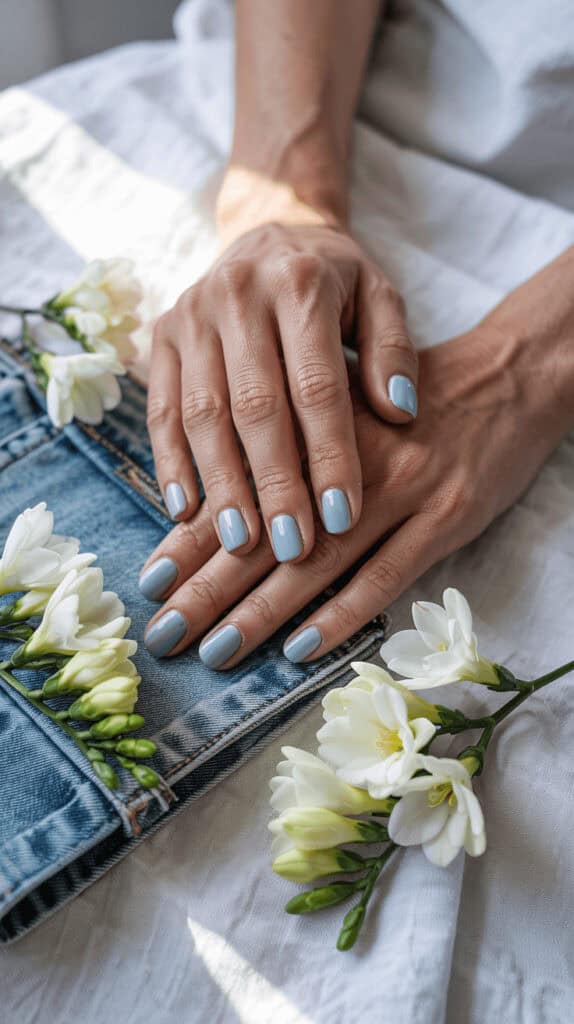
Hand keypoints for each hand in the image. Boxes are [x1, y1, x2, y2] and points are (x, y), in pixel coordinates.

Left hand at [139, 307, 570, 663]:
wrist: (506, 379)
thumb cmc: (410, 396)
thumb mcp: (343, 399)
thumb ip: (288, 438)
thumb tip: (215, 493)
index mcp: (316, 426)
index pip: (243, 490)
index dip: (193, 537)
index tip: (150, 579)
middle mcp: (352, 461)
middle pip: (269, 535)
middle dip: (209, 588)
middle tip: (164, 634)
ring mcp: (402, 491)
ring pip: (320, 563)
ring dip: (263, 613)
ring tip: (215, 651)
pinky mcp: (446, 518)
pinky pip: (387, 576)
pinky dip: (342, 615)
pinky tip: (300, 648)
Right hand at [146, 218, 417, 563]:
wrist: (272, 232)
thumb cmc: (336, 281)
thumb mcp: (380, 298)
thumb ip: (395, 352)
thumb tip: (402, 414)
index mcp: (301, 285)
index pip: (317, 385)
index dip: (329, 454)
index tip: (341, 517)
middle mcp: (238, 296)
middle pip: (255, 406)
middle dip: (274, 483)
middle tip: (293, 546)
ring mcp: (191, 315)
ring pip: (201, 413)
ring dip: (221, 483)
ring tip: (241, 542)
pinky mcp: (161, 337)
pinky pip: (159, 409)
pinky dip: (171, 463)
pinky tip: (185, 512)